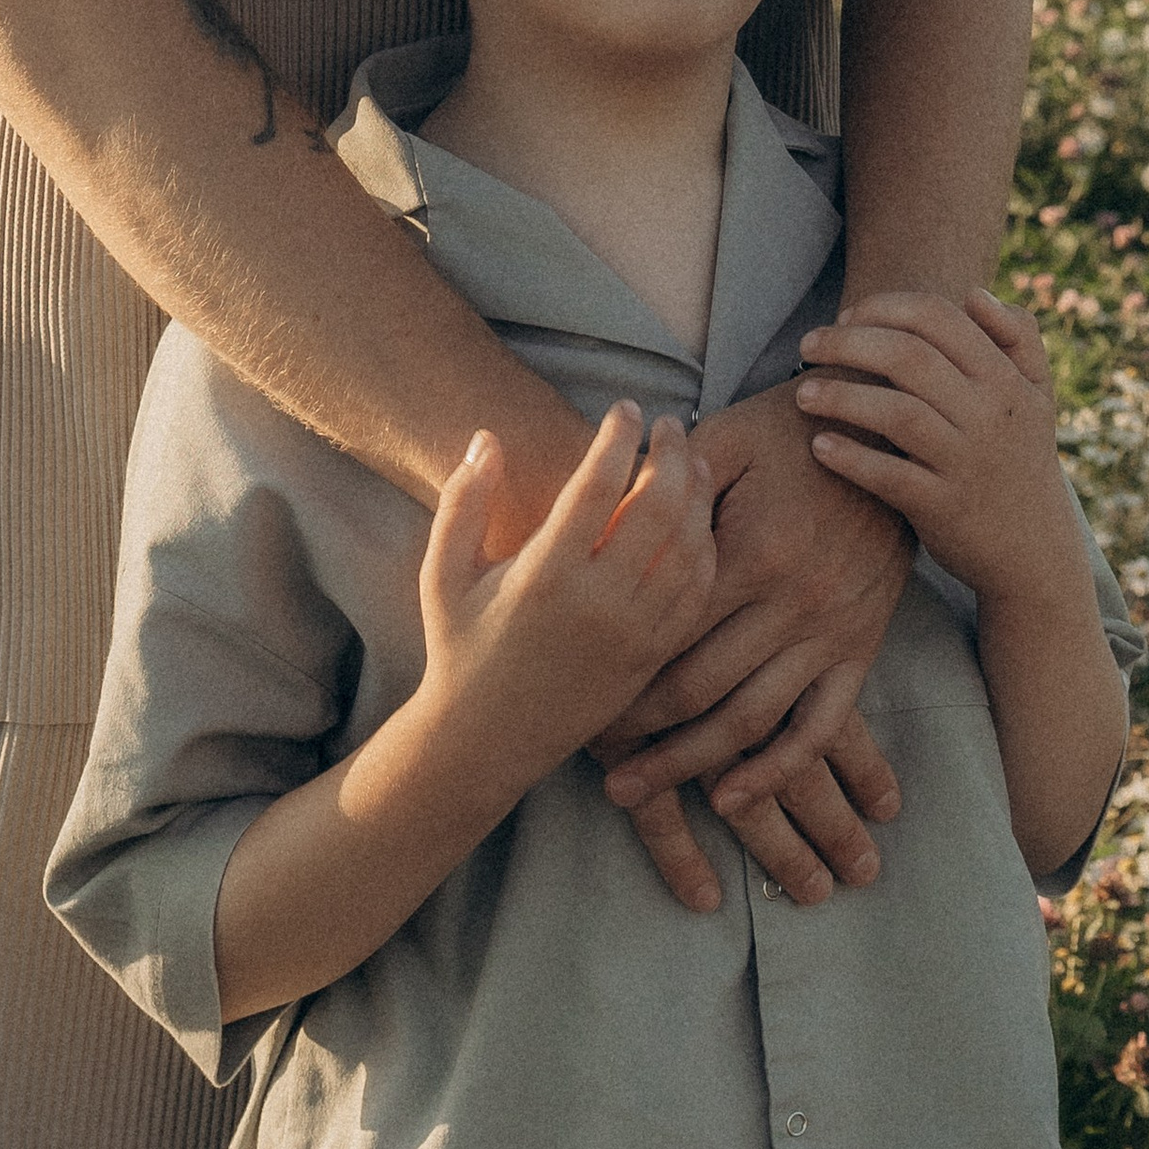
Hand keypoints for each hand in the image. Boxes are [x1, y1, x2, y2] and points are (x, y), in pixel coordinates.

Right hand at [419, 409, 716, 797]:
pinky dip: (706, 548)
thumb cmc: (459, 648)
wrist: (486, 741)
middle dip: (671, 454)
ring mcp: (632, 634)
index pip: (597, 485)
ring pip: (688, 547)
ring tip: (692, 460)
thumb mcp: (442, 574)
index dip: (617, 437)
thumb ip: (463, 502)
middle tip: (668, 425)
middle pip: (658, 508)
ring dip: (697, 495)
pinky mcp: (652, 658)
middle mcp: (597, 603)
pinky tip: (698, 520)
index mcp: (544, 575)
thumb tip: (486, 437)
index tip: (624, 407)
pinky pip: (696, 593)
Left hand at [594, 384, 908, 910]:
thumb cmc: (791, 431)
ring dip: (691, 763)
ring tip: (635, 789)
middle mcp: (792, 605)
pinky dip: (777, 769)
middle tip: (590, 762)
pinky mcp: (860, 648)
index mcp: (752, 553)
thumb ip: (670, 480)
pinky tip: (733, 799)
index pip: (667, 630)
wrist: (891, 435)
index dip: (617, 669)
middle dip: (639, 732)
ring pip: (751, 720)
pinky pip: (820, 726)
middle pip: (699, 688)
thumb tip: (604, 515)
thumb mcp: (726, 438)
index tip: (574, 694)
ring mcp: (830, 633)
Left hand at [795, 289, 1077, 598]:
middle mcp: (989, 415)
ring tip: (802, 394)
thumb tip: (974, 293)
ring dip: (841, 397)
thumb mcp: (1038, 394)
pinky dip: (852, 459)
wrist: (1036, 550)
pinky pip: (891, 477)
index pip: (937, 317)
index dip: (883, 307)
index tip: (846, 315)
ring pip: (897, 414)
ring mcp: (967, 462)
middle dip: (847, 342)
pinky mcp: (944, 508)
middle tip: (807, 345)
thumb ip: (1018, 336)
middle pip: (909, 357)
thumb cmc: (1021, 458)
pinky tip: (819, 446)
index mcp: (1006, 378)